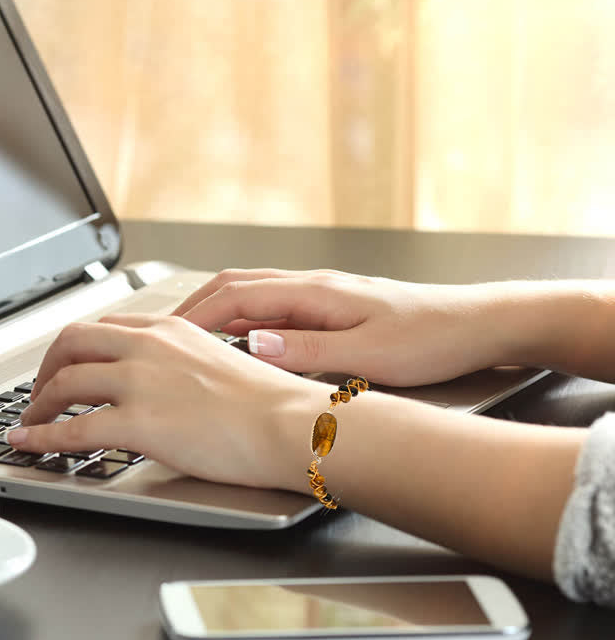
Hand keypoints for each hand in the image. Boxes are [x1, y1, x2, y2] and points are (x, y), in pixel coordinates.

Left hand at [13, 314, 319, 489]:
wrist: (289, 425)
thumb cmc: (270, 403)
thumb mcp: (221, 363)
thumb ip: (184, 364)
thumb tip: (168, 385)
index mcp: (171, 330)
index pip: (105, 327)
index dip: (76, 348)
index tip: (69, 365)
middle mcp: (149, 347)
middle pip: (73, 342)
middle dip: (47, 367)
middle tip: (41, 391)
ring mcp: (140, 381)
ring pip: (64, 382)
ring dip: (39, 404)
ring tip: (32, 422)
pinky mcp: (138, 421)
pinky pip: (72, 428)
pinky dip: (42, 436)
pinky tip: (31, 444)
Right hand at [172, 269, 514, 385]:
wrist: (474, 324)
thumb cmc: (430, 337)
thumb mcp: (369, 354)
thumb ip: (307, 349)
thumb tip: (252, 343)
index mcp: (316, 293)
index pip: (238, 296)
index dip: (196, 315)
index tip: (165, 333)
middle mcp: (314, 286)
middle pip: (237, 285)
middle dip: (196, 305)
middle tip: (164, 330)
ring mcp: (323, 293)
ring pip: (254, 292)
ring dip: (218, 308)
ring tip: (190, 334)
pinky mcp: (333, 306)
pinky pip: (274, 304)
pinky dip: (245, 317)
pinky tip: (241, 338)